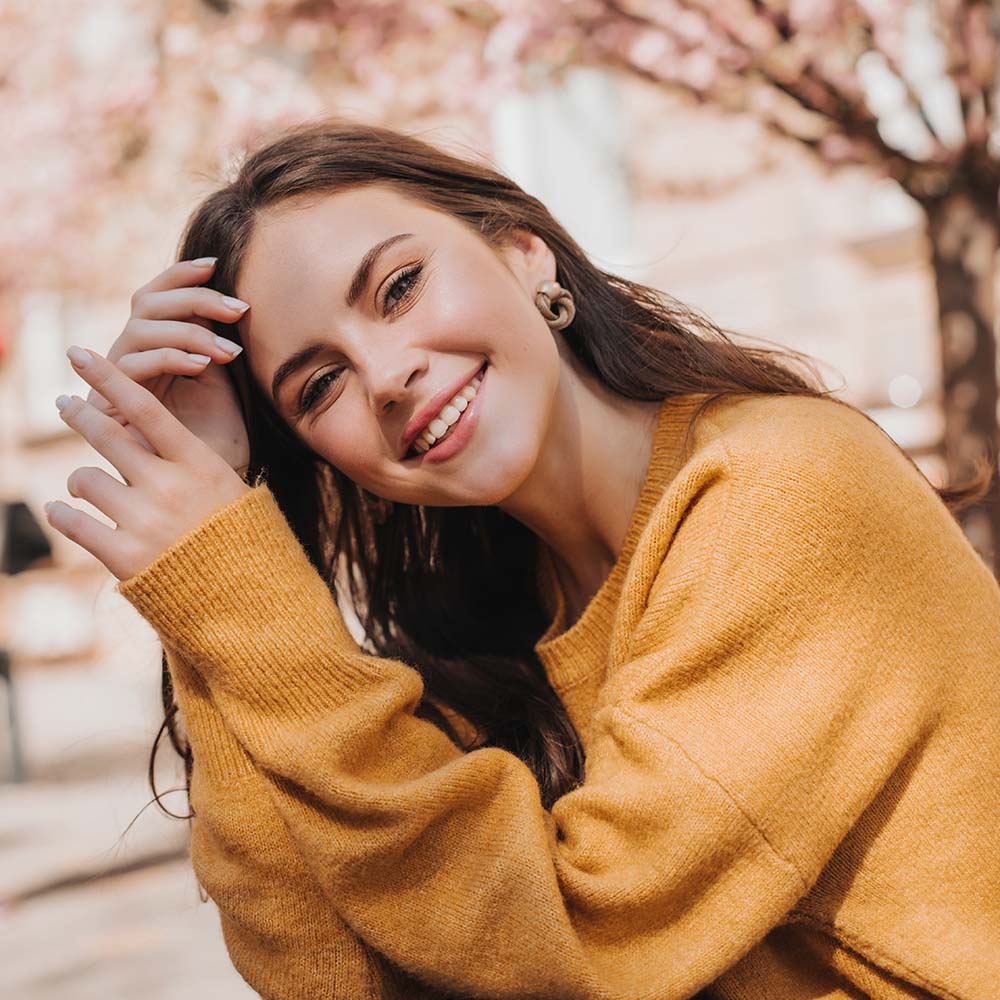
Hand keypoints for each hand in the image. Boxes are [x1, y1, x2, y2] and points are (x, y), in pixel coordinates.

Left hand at [45, 347, 250, 581]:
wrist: (249, 600)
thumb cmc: (241, 538)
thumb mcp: (226, 489)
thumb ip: (185, 462)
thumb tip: (145, 433)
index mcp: (200, 465)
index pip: (146, 408)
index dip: (109, 377)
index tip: (80, 353)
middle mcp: (169, 487)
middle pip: (107, 434)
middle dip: (79, 413)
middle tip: (64, 401)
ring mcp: (144, 522)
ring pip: (85, 479)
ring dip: (82, 482)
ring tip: (87, 489)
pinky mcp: (123, 557)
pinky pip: (73, 522)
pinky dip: (64, 514)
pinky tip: (63, 511)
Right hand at [89, 258, 250, 473]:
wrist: (208, 492)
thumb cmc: (219, 441)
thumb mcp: (223, 384)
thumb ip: (216, 345)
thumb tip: (230, 303)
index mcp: (155, 347)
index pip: (156, 295)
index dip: (180, 274)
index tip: (215, 265)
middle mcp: (131, 357)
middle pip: (146, 303)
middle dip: (194, 299)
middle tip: (237, 309)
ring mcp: (117, 380)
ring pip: (140, 330)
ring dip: (188, 332)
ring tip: (228, 351)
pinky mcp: (110, 406)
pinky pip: (134, 366)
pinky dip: (170, 358)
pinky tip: (203, 365)